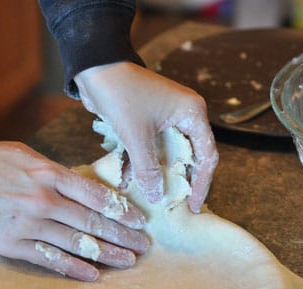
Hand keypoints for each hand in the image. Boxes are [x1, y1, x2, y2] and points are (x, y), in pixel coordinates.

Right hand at [0, 142, 148, 280]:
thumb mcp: (21, 153)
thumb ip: (51, 170)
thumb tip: (77, 184)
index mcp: (47, 173)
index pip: (95, 194)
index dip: (121, 210)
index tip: (139, 220)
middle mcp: (43, 199)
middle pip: (92, 222)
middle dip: (122, 235)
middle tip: (144, 246)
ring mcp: (28, 224)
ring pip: (76, 243)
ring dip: (106, 254)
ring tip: (128, 262)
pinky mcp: (12, 244)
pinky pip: (49, 259)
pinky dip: (73, 268)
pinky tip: (92, 275)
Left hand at [74, 62, 218, 212]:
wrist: (95, 68)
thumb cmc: (121, 94)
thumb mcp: (136, 136)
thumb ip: (148, 168)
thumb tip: (158, 197)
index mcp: (192, 113)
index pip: (207, 155)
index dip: (202, 183)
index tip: (195, 205)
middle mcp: (184, 115)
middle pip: (190, 156)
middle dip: (181, 180)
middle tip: (178, 205)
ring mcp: (166, 118)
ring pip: (169, 154)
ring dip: (160, 174)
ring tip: (156, 197)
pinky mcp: (148, 122)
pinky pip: (152, 148)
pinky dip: (143, 163)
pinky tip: (131, 180)